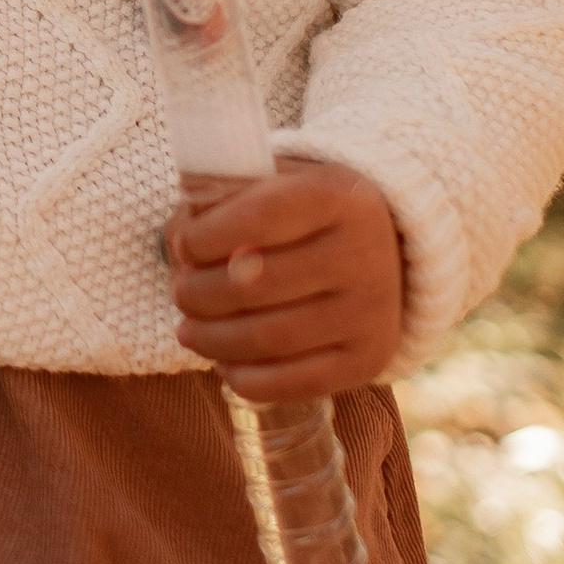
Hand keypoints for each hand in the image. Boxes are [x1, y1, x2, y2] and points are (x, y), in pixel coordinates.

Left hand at [165, 160, 405, 400]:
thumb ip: (225, 193)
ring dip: (212, 339)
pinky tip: (223, 364)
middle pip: (257, 282)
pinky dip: (247, 379)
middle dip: (199, 292)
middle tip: (180, 293)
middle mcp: (365, 252)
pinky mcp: (370, 358)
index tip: (183, 246)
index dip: (207, 235)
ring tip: (188, 330)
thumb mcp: (275, 181)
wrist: (383, 252)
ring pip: (270, 337)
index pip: (260, 214)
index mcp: (339, 196)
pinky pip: (297, 382)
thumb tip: (182, 232)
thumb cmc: (305, 214)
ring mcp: (373, 310)